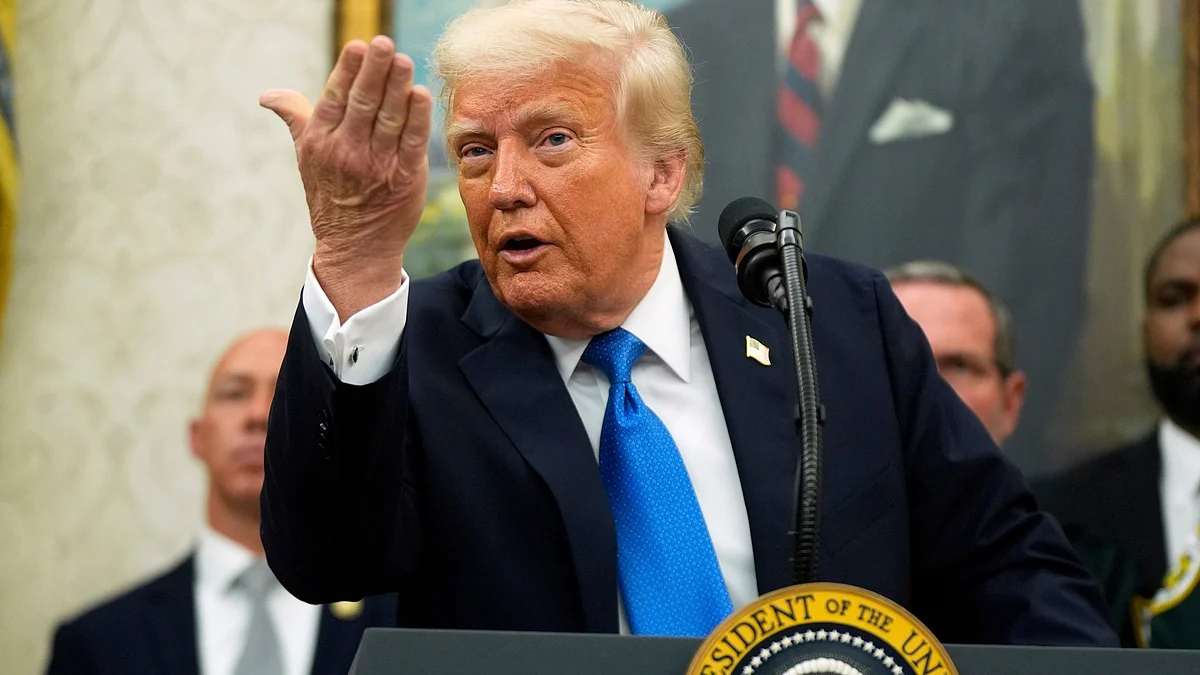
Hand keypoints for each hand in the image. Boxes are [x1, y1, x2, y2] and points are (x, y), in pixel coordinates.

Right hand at [261, 36, 432, 320]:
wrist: (355, 246)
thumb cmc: (330, 194)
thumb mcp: (306, 156)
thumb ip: (295, 118)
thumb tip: (268, 95)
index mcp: (321, 141)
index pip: (335, 98)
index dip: (347, 71)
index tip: (358, 45)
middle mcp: (347, 151)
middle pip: (363, 103)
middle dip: (374, 71)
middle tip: (384, 43)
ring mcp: (377, 165)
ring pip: (390, 119)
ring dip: (398, 88)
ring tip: (405, 61)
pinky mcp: (405, 179)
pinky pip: (412, 143)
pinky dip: (418, 119)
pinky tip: (421, 95)